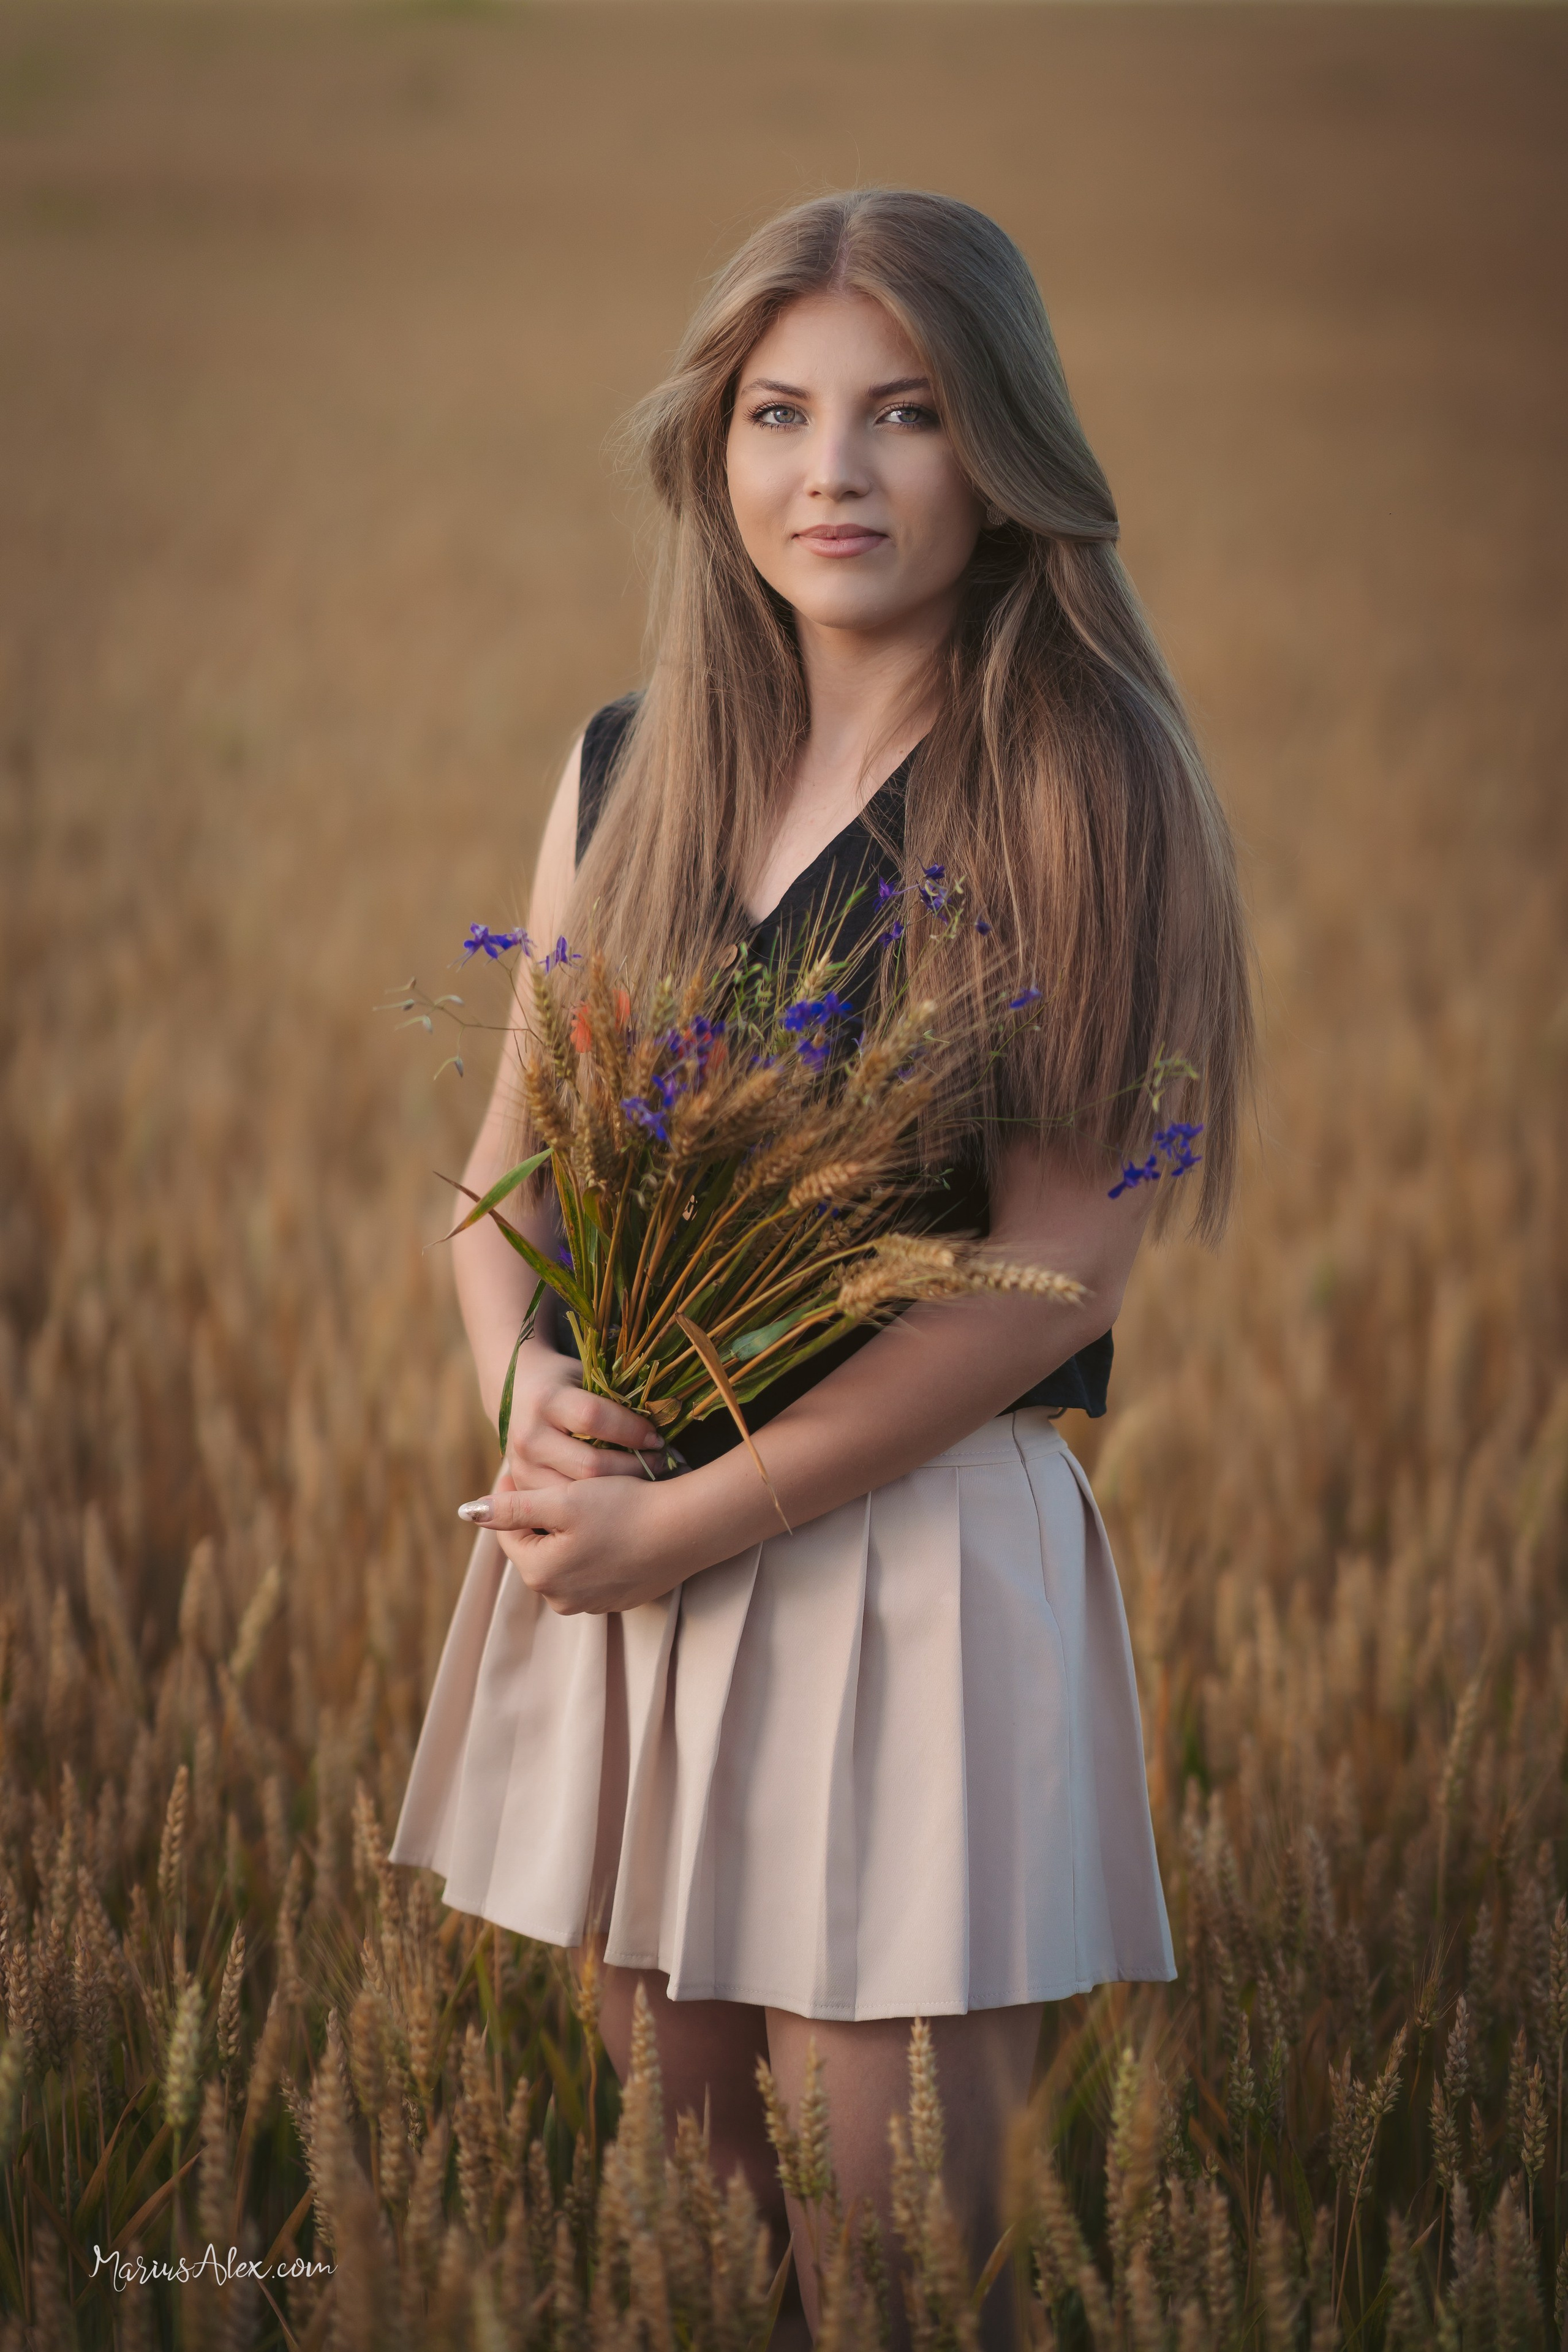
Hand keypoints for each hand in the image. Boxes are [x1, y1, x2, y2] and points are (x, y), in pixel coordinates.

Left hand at [461, 1470, 682, 1615]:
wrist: (688, 1530)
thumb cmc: (625, 1509)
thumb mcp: (563, 1501)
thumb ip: (512, 1507)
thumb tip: (467, 1512)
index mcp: (540, 1574)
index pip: (509, 1532)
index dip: (510, 1494)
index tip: (521, 1464)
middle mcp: (561, 1598)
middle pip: (537, 1547)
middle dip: (539, 1515)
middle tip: (553, 1479)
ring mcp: (593, 1603)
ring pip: (565, 1559)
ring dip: (566, 1532)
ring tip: (583, 1498)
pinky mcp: (621, 1599)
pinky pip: (593, 1570)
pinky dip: (594, 1547)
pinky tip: (612, 1522)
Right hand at [494, 1342, 662, 1487]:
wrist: (518, 1392)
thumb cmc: (565, 1384)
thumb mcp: (586, 1378)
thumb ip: (614, 1400)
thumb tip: (663, 1425)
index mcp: (547, 1400)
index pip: (594, 1418)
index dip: (632, 1429)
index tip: (657, 1436)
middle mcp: (529, 1436)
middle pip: (590, 1465)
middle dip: (633, 1466)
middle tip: (659, 1461)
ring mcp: (523, 1467)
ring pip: (580, 1492)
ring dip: (618, 1489)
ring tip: (643, 1477)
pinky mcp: (523, 1487)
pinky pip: (566, 1504)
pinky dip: (595, 1502)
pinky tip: (616, 1493)